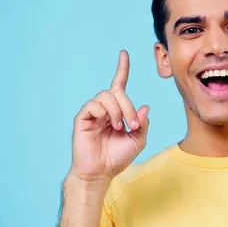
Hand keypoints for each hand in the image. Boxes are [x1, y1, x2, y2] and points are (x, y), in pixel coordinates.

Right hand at [69, 50, 149, 184]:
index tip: (124, 53)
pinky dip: (105, 113)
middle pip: (118, 92)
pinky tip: (108, 125)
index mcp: (117, 110)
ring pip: (107, 96)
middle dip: (129, 106)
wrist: (101, 172)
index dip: (122, 69)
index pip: (119, 85)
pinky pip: (93, 104)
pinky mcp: (82, 118)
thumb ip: (143, 123)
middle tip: (132, 124)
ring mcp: (92, 112)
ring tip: (120, 126)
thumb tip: (144, 107)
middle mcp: (104, 108)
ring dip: (118, 110)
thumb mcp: (138, 140)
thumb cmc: (117, 157)